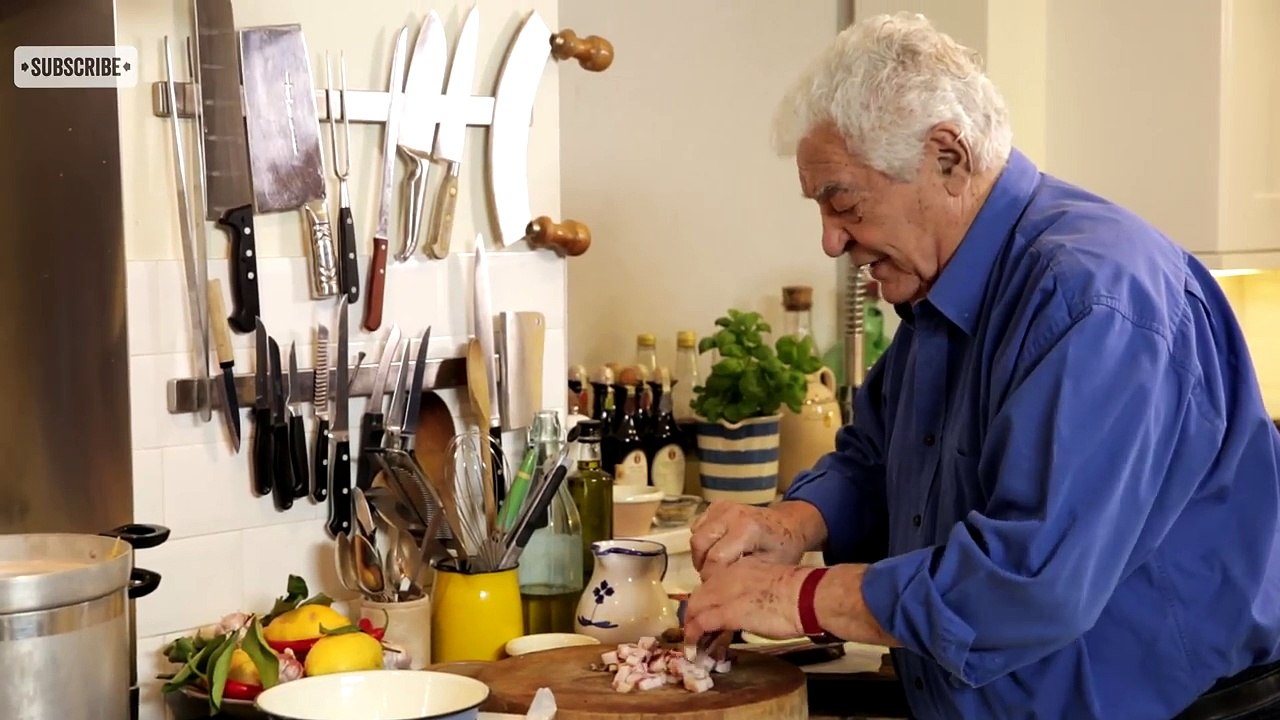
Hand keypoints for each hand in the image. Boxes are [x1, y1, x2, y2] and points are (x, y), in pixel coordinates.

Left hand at [683, 557, 807, 646]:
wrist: (807, 595)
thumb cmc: (801, 593)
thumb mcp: (771, 583)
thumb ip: (755, 591)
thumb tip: (752, 607)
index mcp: (740, 568)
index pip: (712, 584)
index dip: (707, 602)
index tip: (708, 615)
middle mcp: (728, 576)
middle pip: (699, 595)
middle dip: (694, 615)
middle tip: (696, 632)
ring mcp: (725, 593)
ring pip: (695, 608)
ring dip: (691, 627)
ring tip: (693, 643)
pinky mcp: (728, 612)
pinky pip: (701, 624)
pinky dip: (694, 636)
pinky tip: (694, 647)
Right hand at [691, 500, 823, 580]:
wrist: (790, 523)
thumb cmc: (784, 548)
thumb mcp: (769, 567)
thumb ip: (742, 576)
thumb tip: (718, 590)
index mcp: (747, 529)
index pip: (715, 558)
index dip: (711, 578)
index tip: (716, 591)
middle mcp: (732, 513)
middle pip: (699, 543)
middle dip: (703, 565)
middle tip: (714, 580)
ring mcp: (723, 507)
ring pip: (696, 534)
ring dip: (701, 553)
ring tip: (716, 565)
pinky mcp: (717, 505)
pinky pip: (698, 525)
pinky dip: (703, 540)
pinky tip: (717, 549)